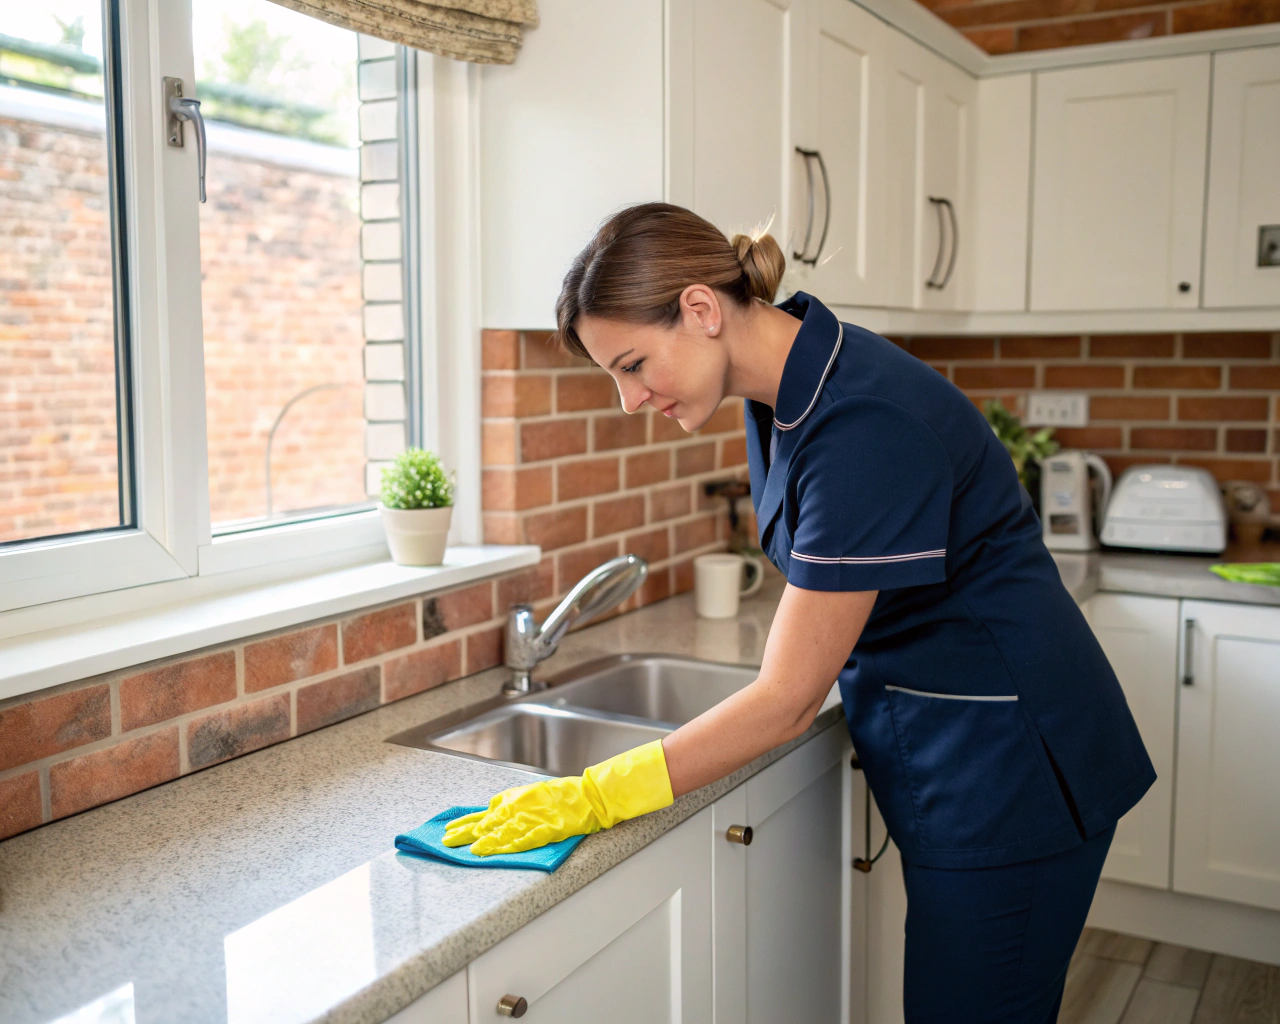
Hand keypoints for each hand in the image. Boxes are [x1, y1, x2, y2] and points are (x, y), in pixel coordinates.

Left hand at [442, 739, 673, 855]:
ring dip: (478, 838)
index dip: (465, 820)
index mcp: (521, 797)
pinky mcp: (548, 828)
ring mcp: (535, 817)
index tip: (447, 828)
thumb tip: (492, 810)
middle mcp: (524, 805)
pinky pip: (522, 839)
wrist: (599, 794)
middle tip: (442, 841)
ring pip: (499, 829)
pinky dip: (503, 845)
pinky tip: (489, 851)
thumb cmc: (572, 794)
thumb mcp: (539, 794)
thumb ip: (516, 803)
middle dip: (463, 830)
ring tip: (458, 848)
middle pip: (487, 820)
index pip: (486, 811)